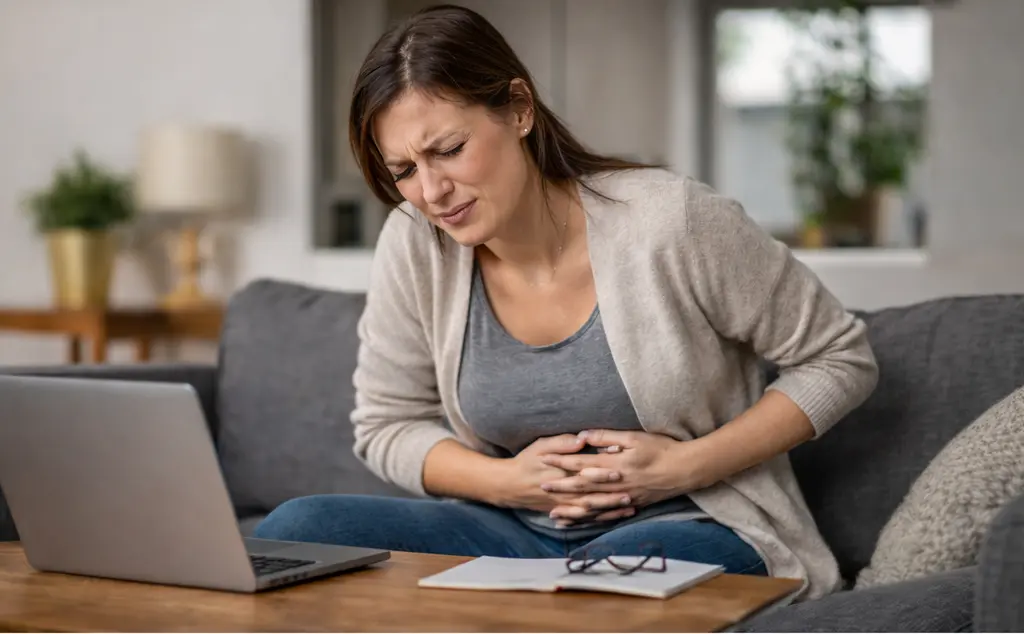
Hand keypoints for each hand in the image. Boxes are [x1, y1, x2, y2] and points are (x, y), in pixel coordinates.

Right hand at [492, 434, 635, 522]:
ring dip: (610, 510)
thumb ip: (562, 443)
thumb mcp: (541, 445)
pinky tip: (612, 519)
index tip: (620, 471)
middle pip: (592, 494)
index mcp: (561, 472)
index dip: (603, 473)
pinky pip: (582, 518)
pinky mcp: (561, 511)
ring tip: (629, 508)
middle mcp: (564, 491)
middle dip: (612, 496)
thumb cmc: (526, 461)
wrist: (508, 484)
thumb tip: (582, 439)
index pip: (585, 472)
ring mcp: (563, 504)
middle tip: (631, 494)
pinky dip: (597, 520)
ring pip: (591, 509)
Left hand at [540, 430, 698, 523]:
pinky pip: (607, 515)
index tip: (543, 459)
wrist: (686, 470)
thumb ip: (608, 436)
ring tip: (553, 514)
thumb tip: (584, 435)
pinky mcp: (631, 505)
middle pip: (582, 486)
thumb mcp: (635, 437)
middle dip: (560, 487)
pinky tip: (580, 523)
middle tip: (540, 487)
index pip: (581, 462)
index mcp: (615, 463)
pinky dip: (592, 520)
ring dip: (572, 510)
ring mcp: (624, 497)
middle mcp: (616, 483)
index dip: (561, 461)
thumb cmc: (662, 449)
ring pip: (592, 505)